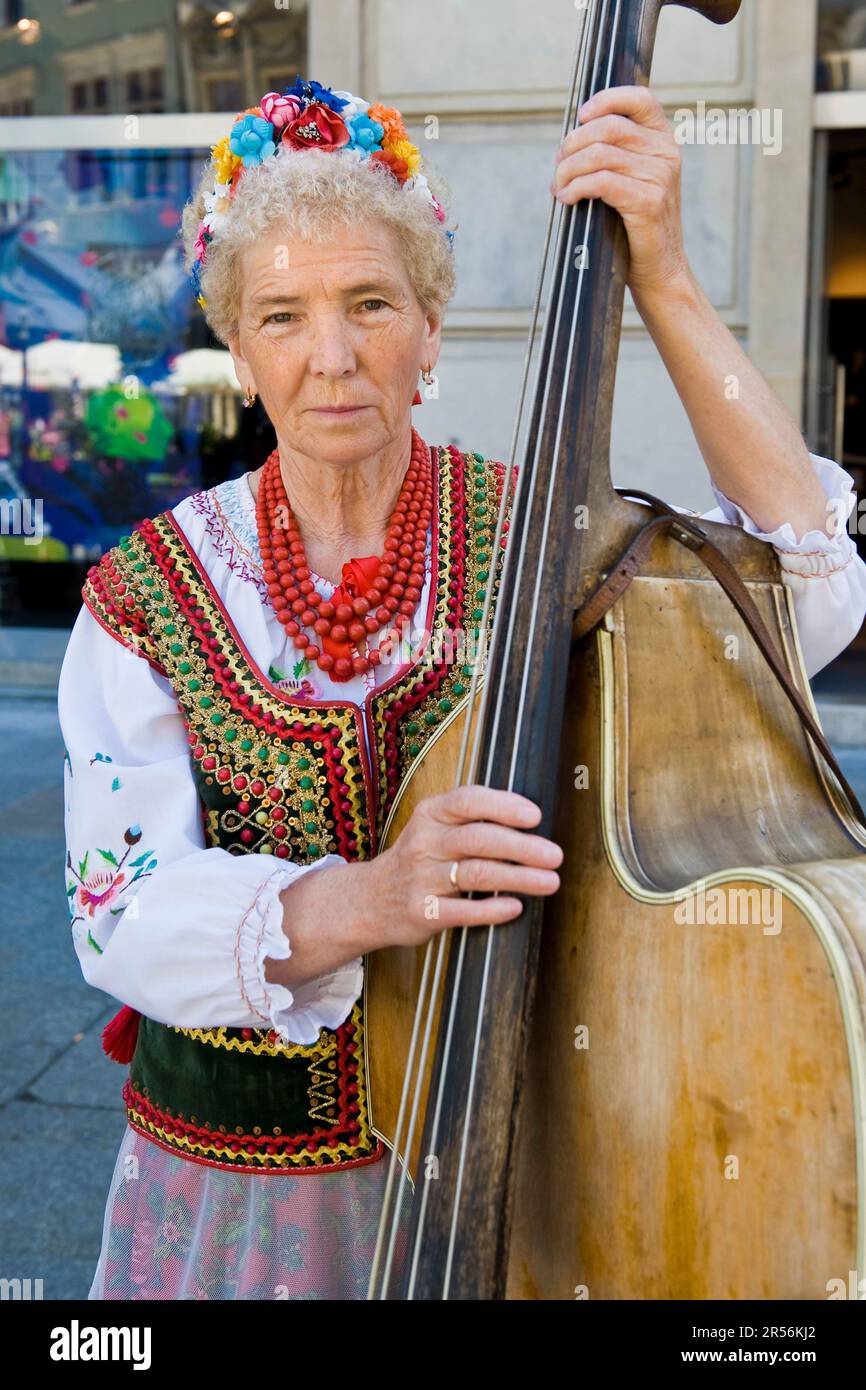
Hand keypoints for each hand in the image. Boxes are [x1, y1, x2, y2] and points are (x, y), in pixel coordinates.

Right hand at [368, 785, 562, 948]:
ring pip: (476, 874)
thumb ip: (473, 818)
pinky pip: (463, 912)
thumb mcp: (434, 826)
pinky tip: (515, 907)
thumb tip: (530, 820)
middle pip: (479, 839)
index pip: (468, 801)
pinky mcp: (422, 912)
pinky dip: (492, 910)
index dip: (504, 806)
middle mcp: (424, 842)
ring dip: (518, 878)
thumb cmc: (419, 859)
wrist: (369, 900)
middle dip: (522, 847)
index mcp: (430, 814)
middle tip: (556, 855)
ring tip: (550, 882)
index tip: (535, 817)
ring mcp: (421, 878)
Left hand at [549, 84, 690, 298]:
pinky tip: (567, 198)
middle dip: (573, 144)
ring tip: (558, 187)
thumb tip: (570, 140)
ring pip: (600, 154)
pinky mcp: (647, 202)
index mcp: (664, 140)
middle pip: (608, 127)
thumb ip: (616, 154)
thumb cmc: (637, 226)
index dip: (606, 100)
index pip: (640, 99)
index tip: (580, 116)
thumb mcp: (633, 180)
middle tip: (558, 167)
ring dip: (568, 170)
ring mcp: (659, 177)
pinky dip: (575, 188)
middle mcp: (666, 153)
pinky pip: (600, 182)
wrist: (659, 269)